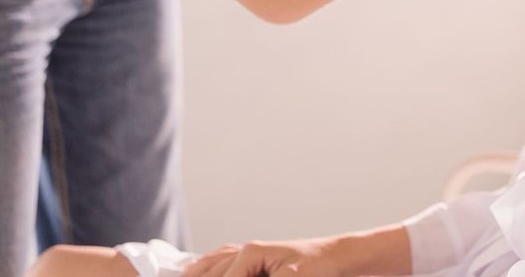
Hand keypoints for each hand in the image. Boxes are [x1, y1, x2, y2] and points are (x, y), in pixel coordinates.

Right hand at [182, 237, 344, 276]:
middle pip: (209, 273)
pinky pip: (223, 260)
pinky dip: (207, 266)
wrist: (343, 259)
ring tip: (181, 276)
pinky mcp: (257, 259)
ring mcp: (251, 252)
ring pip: (211, 265)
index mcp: (250, 253)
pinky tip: (197, 269)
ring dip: (198, 273)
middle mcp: (246, 250)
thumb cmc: (322, 269)